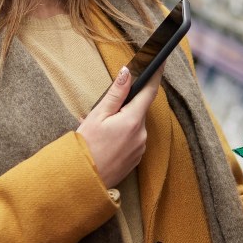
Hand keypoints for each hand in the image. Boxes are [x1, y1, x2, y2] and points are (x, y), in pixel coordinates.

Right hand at [77, 66, 161, 187]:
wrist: (82, 181)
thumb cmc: (86, 147)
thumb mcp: (97, 116)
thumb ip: (116, 94)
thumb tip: (127, 73)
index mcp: (133, 120)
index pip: (150, 91)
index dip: (156, 74)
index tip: (160, 61)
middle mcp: (142, 135)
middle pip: (138, 110)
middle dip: (124, 106)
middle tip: (103, 111)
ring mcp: (140, 148)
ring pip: (134, 125)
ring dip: (121, 122)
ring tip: (99, 130)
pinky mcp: (136, 159)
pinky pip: (132, 139)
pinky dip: (121, 135)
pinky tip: (105, 141)